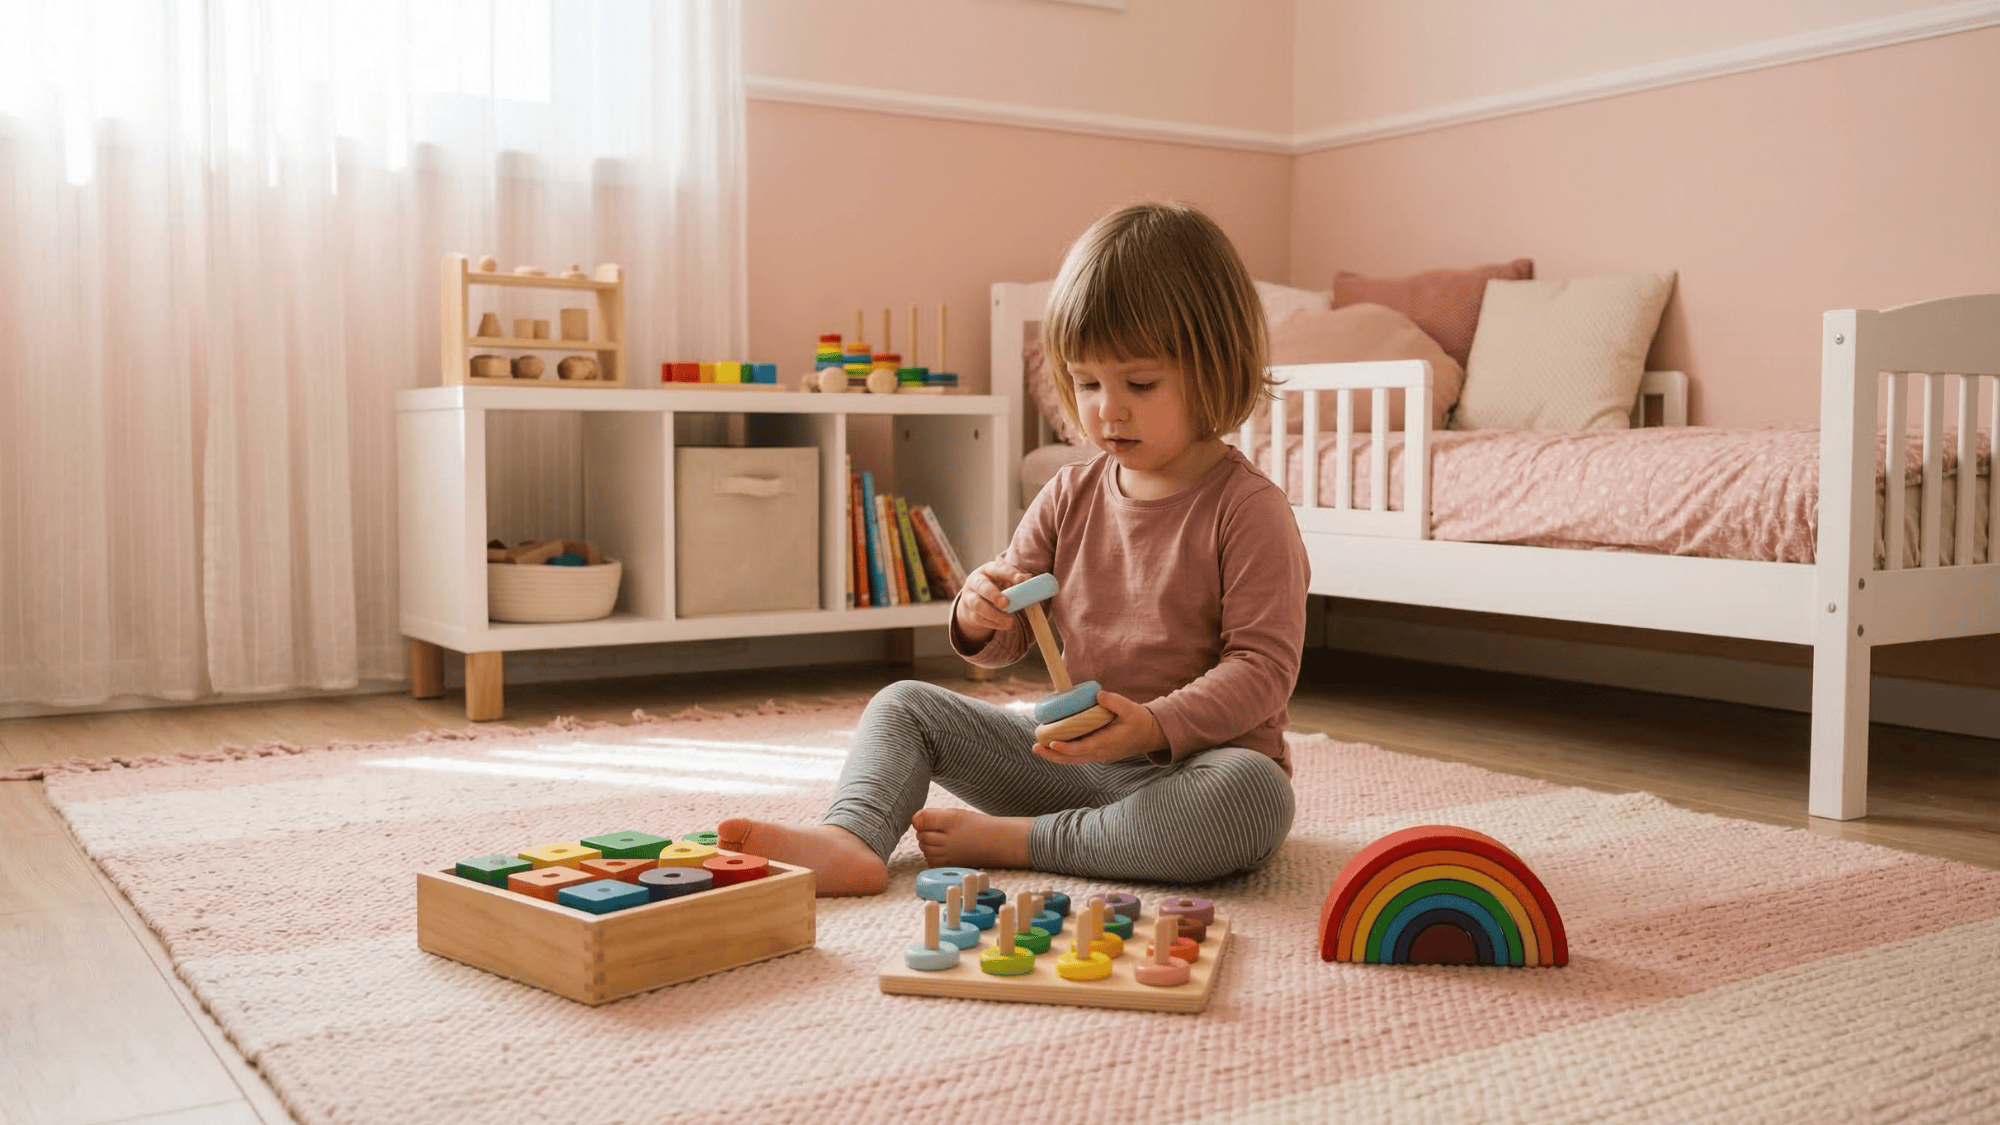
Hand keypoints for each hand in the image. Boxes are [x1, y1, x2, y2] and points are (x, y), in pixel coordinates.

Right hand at [954, 560, 1032, 644]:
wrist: (973, 601)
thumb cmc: (995, 587)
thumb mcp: (1003, 580)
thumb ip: (1015, 580)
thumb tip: (1028, 578)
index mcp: (986, 570)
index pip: (997, 569)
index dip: (1009, 573)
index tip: (1020, 580)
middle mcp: (974, 581)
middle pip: (981, 586)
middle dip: (994, 595)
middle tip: (1006, 604)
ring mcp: (969, 597)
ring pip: (978, 605)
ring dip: (995, 614)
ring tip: (1010, 622)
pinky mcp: (968, 613)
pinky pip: (979, 619)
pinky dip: (993, 623)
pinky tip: (1005, 625)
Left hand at [1032, 690, 1166, 764]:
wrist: (1149, 735)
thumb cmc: (1140, 721)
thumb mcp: (1131, 708)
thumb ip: (1115, 702)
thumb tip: (1098, 695)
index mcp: (1107, 744)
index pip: (1083, 749)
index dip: (1066, 748)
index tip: (1052, 742)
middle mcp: (1101, 753)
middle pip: (1073, 759)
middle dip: (1053, 755)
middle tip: (1035, 747)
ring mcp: (1098, 755)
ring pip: (1073, 759)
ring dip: (1055, 755)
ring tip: (1037, 747)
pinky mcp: (1097, 752)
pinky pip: (1077, 755)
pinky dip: (1063, 752)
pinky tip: (1051, 744)